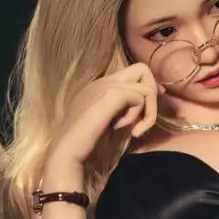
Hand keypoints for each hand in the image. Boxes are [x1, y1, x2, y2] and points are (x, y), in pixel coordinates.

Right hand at [44, 63, 162, 168]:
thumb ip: (118, 110)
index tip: (148, 111)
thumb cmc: (83, 143)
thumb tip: (139, 106)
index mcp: (99, 85)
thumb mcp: (104, 122)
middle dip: (152, 93)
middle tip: (146, 117)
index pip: (132, 74)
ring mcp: (106, 85)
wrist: (66, 149)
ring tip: (134, 130)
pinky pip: (141, 98)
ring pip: (146, 86)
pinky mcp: (111, 95)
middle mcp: (103, 80)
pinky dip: (141, 117)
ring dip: (148, 111)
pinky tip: (130, 132)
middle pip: (142, 69)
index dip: (146, 89)